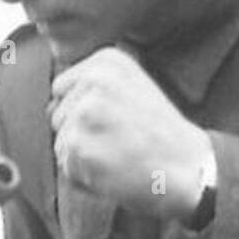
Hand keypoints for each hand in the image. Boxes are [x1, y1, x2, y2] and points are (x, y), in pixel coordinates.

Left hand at [50, 46, 213, 220]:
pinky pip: (65, 166)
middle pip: (57, 115)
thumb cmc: (162, 136)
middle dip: (81, 136)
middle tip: (120, 141)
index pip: (63, 88)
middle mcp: (93, 79)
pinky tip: (115, 170)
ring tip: (119, 155)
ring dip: (83, 158)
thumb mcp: (134, 90)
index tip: (116, 121)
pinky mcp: (78, 144)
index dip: (84, 113)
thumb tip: (50, 107)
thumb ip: (93, 89)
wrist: (188, 168)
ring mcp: (84, 112)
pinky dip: (85, 177)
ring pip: (59, 142)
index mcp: (107, 61)